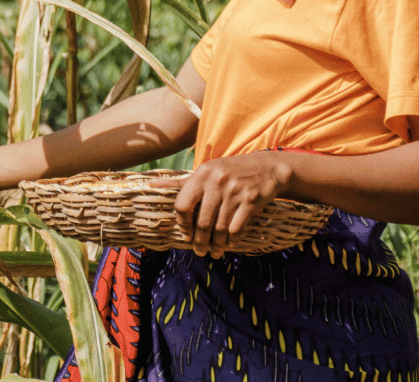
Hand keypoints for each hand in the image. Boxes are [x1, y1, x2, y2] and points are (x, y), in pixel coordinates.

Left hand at [154, 152, 292, 258]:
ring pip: (220, 228)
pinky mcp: (250, 200)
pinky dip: (232, 240)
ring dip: (216, 245)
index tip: (187, 234)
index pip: (182, 205)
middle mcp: (216, 181)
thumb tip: (151, 183)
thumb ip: (180, 181)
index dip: (182, 224)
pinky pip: (237, 228)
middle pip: (202, 222)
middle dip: (200, 242)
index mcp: (202, 173)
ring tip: (215, 252)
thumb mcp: (206, 171)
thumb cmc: (231, 171)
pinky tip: (230, 243)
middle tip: (200, 251)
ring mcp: (234, 191)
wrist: (267, 167)